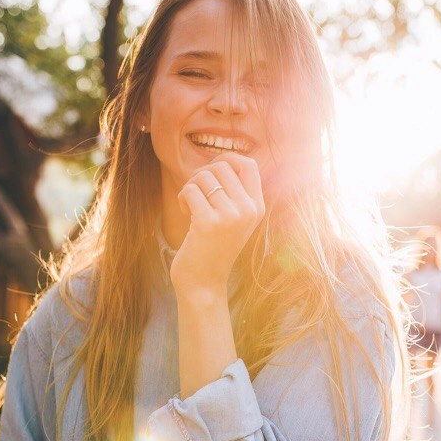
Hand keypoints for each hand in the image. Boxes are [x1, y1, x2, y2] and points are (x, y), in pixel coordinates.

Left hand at [171, 153, 264, 293]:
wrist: (204, 283)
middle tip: (196, 193)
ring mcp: (230, 217)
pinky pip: (189, 190)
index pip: (248, 164)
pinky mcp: (208, 223)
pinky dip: (182, 198)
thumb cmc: (213, 247)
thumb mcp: (234, 220)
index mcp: (257, 207)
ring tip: (190, 205)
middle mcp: (248, 210)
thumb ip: (234, 193)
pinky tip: (185, 212)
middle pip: (221, 166)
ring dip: (190, 186)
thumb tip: (219, 159)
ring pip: (203, 176)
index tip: (212, 171)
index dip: (227, 158)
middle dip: (202, 174)